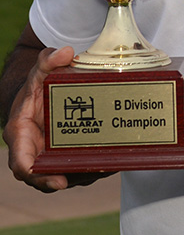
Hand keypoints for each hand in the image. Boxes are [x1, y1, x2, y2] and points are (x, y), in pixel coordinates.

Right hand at [3, 45, 108, 191]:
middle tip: (90, 175)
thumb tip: (66, 52)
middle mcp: (32, 151)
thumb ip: (48, 59)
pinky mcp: (64, 155)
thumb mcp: (40, 70)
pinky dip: (92, 167)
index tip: (58, 182)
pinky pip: (77, 166)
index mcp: (20, 135)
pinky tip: (111, 161)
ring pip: (65, 173)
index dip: (38, 176)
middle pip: (46, 176)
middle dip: (69, 178)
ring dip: (84, 174)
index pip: (22, 164)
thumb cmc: (37, 86)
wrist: (41, 93)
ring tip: (106, 167)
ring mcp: (48, 156)